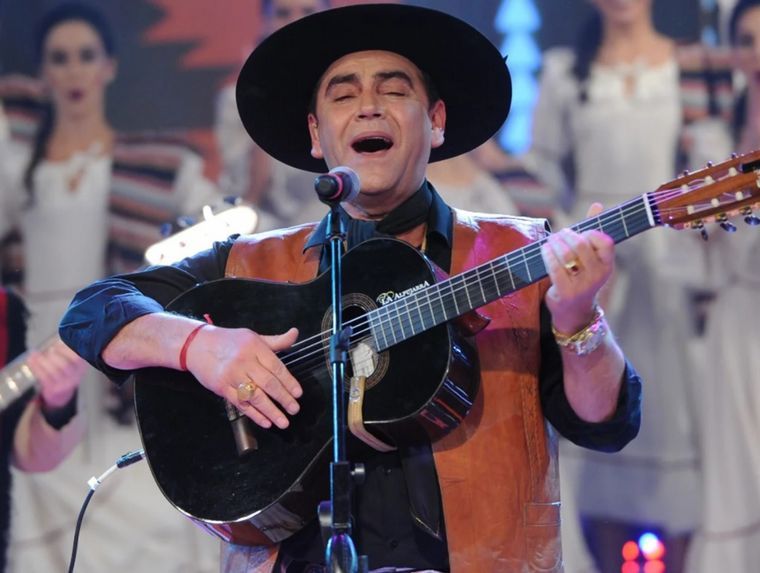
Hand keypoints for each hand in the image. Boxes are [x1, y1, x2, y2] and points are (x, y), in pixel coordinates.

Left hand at [27, 339, 87, 409]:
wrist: (62, 392)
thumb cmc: (65, 369)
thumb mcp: (70, 358)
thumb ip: (67, 346)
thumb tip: (62, 330)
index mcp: (81, 364)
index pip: (77, 358)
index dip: (67, 349)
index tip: (58, 344)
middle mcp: (76, 375)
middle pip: (66, 365)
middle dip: (55, 355)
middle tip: (50, 349)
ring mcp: (66, 383)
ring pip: (54, 371)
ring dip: (42, 361)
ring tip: (36, 354)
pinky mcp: (54, 389)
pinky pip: (44, 377)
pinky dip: (36, 367)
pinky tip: (31, 359)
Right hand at [185, 326, 301, 429]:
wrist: (197, 345)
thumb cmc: (229, 341)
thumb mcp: (253, 337)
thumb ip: (276, 341)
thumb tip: (294, 334)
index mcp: (254, 347)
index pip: (276, 367)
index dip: (289, 382)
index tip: (298, 393)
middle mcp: (244, 361)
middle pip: (268, 383)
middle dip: (283, 399)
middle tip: (294, 409)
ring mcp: (232, 376)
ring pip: (255, 397)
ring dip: (271, 412)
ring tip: (283, 422)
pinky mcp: (221, 388)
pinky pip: (241, 404)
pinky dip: (254, 415)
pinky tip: (265, 422)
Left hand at [540, 202, 614, 332]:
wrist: (574, 311)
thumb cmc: (581, 276)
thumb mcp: (591, 257)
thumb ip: (594, 232)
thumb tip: (598, 205)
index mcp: (607, 265)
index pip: (605, 241)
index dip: (591, 232)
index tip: (580, 232)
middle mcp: (598, 275)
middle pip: (581, 245)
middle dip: (567, 235)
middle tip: (560, 234)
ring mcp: (582, 285)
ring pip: (566, 255)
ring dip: (554, 243)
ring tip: (550, 241)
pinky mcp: (566, 292)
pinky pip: (554, 268)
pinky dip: (547, 255)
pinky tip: (544, 250)